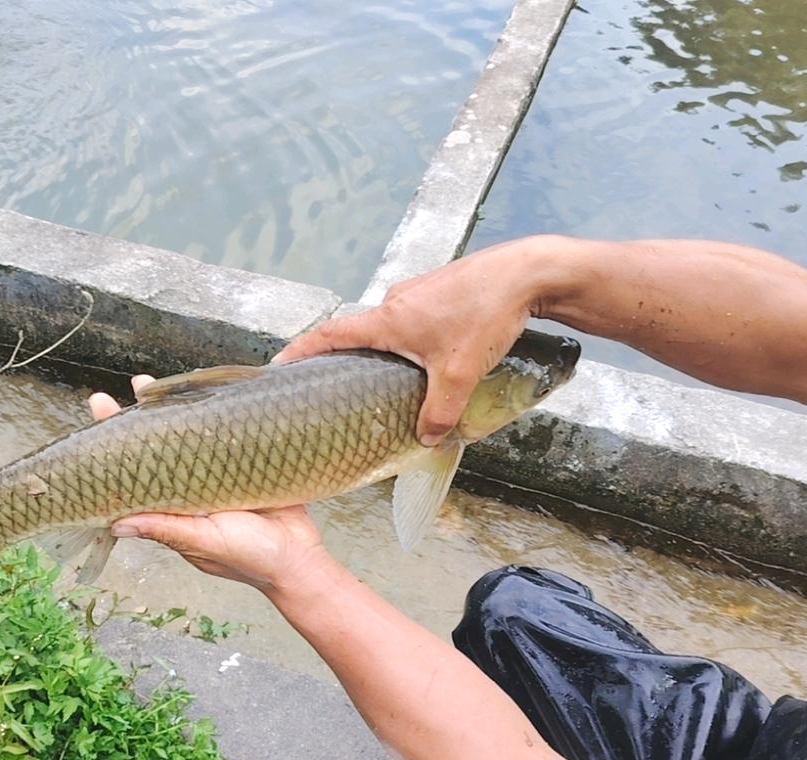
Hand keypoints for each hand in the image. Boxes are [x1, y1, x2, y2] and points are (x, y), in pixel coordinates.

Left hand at [88, 377, 328, 592]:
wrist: (301, 559)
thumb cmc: (250, 558)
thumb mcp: (204, 543)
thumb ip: (167, 530)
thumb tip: (116, 523)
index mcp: (174, 508)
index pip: (135, 473)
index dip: (114, 447)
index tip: (99, 415)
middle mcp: (191, 490)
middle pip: (157, 448)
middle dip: (138, 419)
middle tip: (122, 389)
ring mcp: (218, 476)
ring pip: (189, 437)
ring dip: (173, 410)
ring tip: (150, 384)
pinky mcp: (245, 466)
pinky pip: (225, 437)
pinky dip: (213, 417)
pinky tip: (204, 394)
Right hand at [273, 239, 548, 444]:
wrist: (527, 274)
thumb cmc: (486, 315)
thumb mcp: (458, 374)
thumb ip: (440, 411)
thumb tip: (427, 439)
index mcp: (388, 319)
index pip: (330, 334)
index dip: (301, 350)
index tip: (279, 366)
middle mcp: (395, 301)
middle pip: (358, 333)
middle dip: (345, 359)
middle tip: (335, 385)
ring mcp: (417, 293)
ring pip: (389, 327)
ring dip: (382, 351)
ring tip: (384, 380)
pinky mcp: (439, 291)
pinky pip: (410, 319)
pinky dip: (406, 341)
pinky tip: (424, 360)